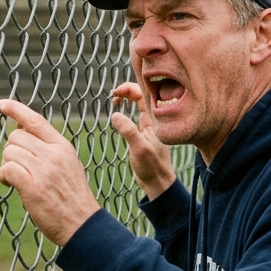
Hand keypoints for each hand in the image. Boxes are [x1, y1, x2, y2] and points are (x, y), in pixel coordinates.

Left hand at [0, 99, 101, 245]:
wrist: (83, 225)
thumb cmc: (71, 199)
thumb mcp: (66, 166)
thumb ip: (48, 150)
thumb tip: (20, 134)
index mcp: (62, 147)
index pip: (35, 120)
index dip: (15, 109)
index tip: (0, 104)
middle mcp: (53, 154)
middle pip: (16, 136)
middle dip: (10, 150)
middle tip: (16, 168)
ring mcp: (44, 169)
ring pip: (10, 151)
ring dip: (6, 165)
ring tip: (15, 179)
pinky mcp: (33, 186)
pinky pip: (7, 169)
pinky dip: (4, 176)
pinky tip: (10, 185)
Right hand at [109, 83, 176, 199]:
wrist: (157, 182)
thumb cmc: (151, 166)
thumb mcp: (139, 148)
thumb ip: (128, 131)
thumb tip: (115, 115)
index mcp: (154, 120)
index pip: (143, 94)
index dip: (128, 88)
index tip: (114, 93)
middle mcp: (152, 119)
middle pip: (141, 95)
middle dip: (127, 90)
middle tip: (113, 95)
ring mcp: (148, 125)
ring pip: (138, 104)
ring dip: (126, 98)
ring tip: (114, 101)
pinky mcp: (143, 133)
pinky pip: (135, 114)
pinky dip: (126, 109)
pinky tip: (118, 114)